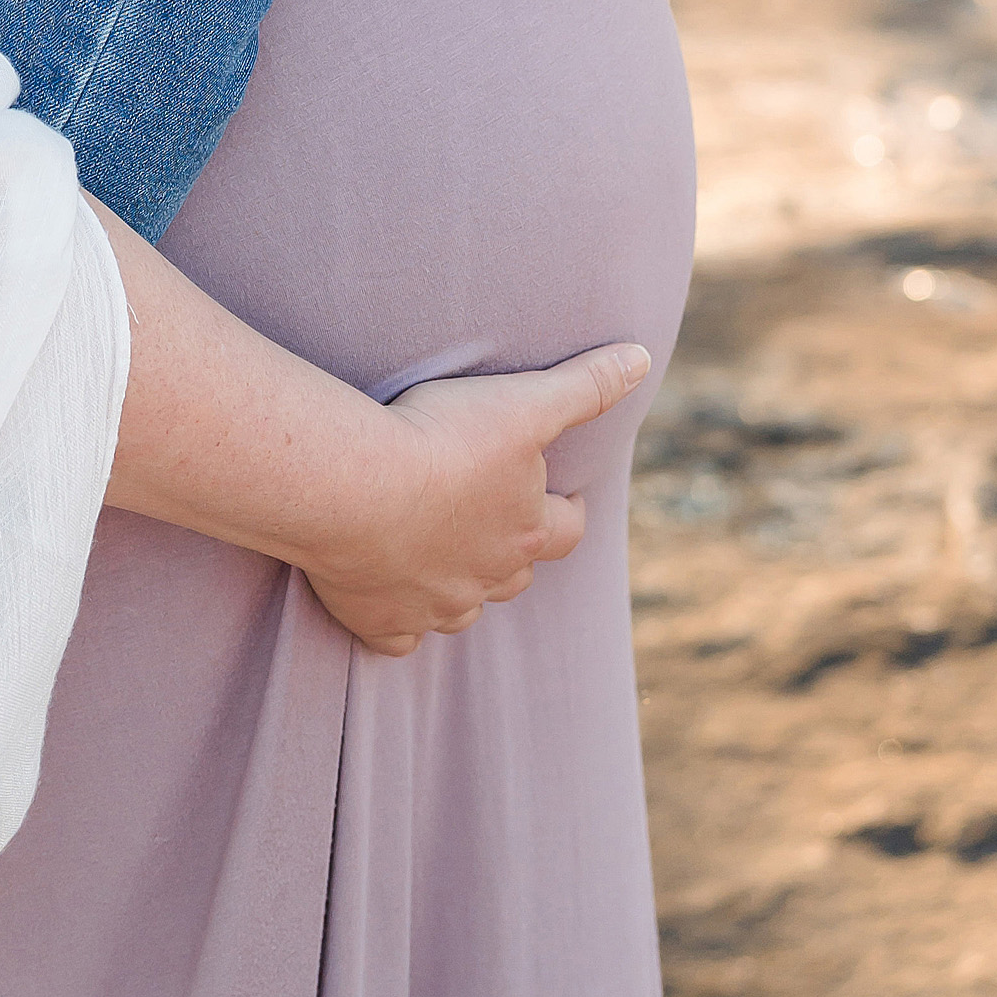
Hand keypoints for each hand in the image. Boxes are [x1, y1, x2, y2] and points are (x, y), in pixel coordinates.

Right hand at [301, 345, 648, 655]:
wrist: (355, 486)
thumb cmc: (441, 439)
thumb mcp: (523, 402)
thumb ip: (585, 385)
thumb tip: (641, 359)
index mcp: (527, 530)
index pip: (567, 530)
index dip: (567, 510)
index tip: (561, 494)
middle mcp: (488, 578)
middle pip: (516, 575)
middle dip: (513, 551)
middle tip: (495, 520)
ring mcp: (435, 607)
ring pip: (463, 610)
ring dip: (461, 588)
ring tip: (442, 555)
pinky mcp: (383, 622)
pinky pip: (400, 638)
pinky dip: (400, 623)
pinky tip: (392, 602)